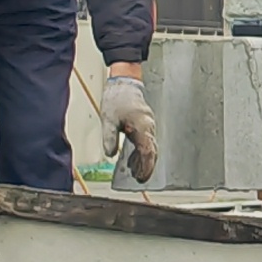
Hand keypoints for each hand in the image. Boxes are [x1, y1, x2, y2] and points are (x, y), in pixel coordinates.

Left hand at [98, 67, 159, 184]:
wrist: (124, 82)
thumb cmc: (118, 98)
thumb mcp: (109, 119)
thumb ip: (110, 138)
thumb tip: (110, 155)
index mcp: (143, 128)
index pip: (147, 152)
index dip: (145, 167)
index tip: (141, 178)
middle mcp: (149, 128)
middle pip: (151, 152)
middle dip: (146, 167)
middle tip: (140, 179)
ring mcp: (148, 125)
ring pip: (149, 147)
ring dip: (143, 160)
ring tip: (135, 172)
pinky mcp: (145, 124)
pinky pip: (146, 141)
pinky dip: (141, 152)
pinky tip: (133, 158)